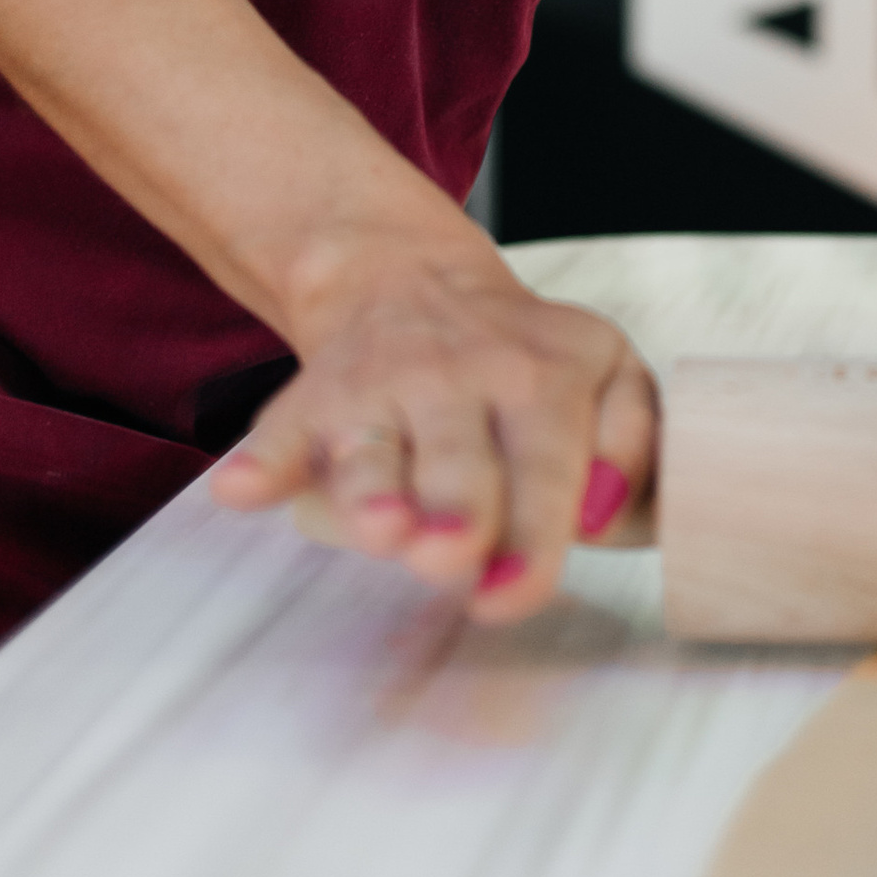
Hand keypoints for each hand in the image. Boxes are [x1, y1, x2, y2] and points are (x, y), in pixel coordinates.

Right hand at [209, 250, 659, 625]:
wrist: (413, 281)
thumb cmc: (527, 360)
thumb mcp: (611, 373)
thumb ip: (633, 444)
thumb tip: (605, 513)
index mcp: (546, 378)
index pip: (548, 465)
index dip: (534, 536)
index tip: (514, 595)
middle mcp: (462, 379)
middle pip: (460, 464)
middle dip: (456, 514)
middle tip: (449, 559)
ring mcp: (382, 387)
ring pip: (374, 451)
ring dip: (372, 492)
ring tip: (380, 527)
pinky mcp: (316, 397)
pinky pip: (282, 431)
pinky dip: (261, 463)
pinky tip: (242, 490)